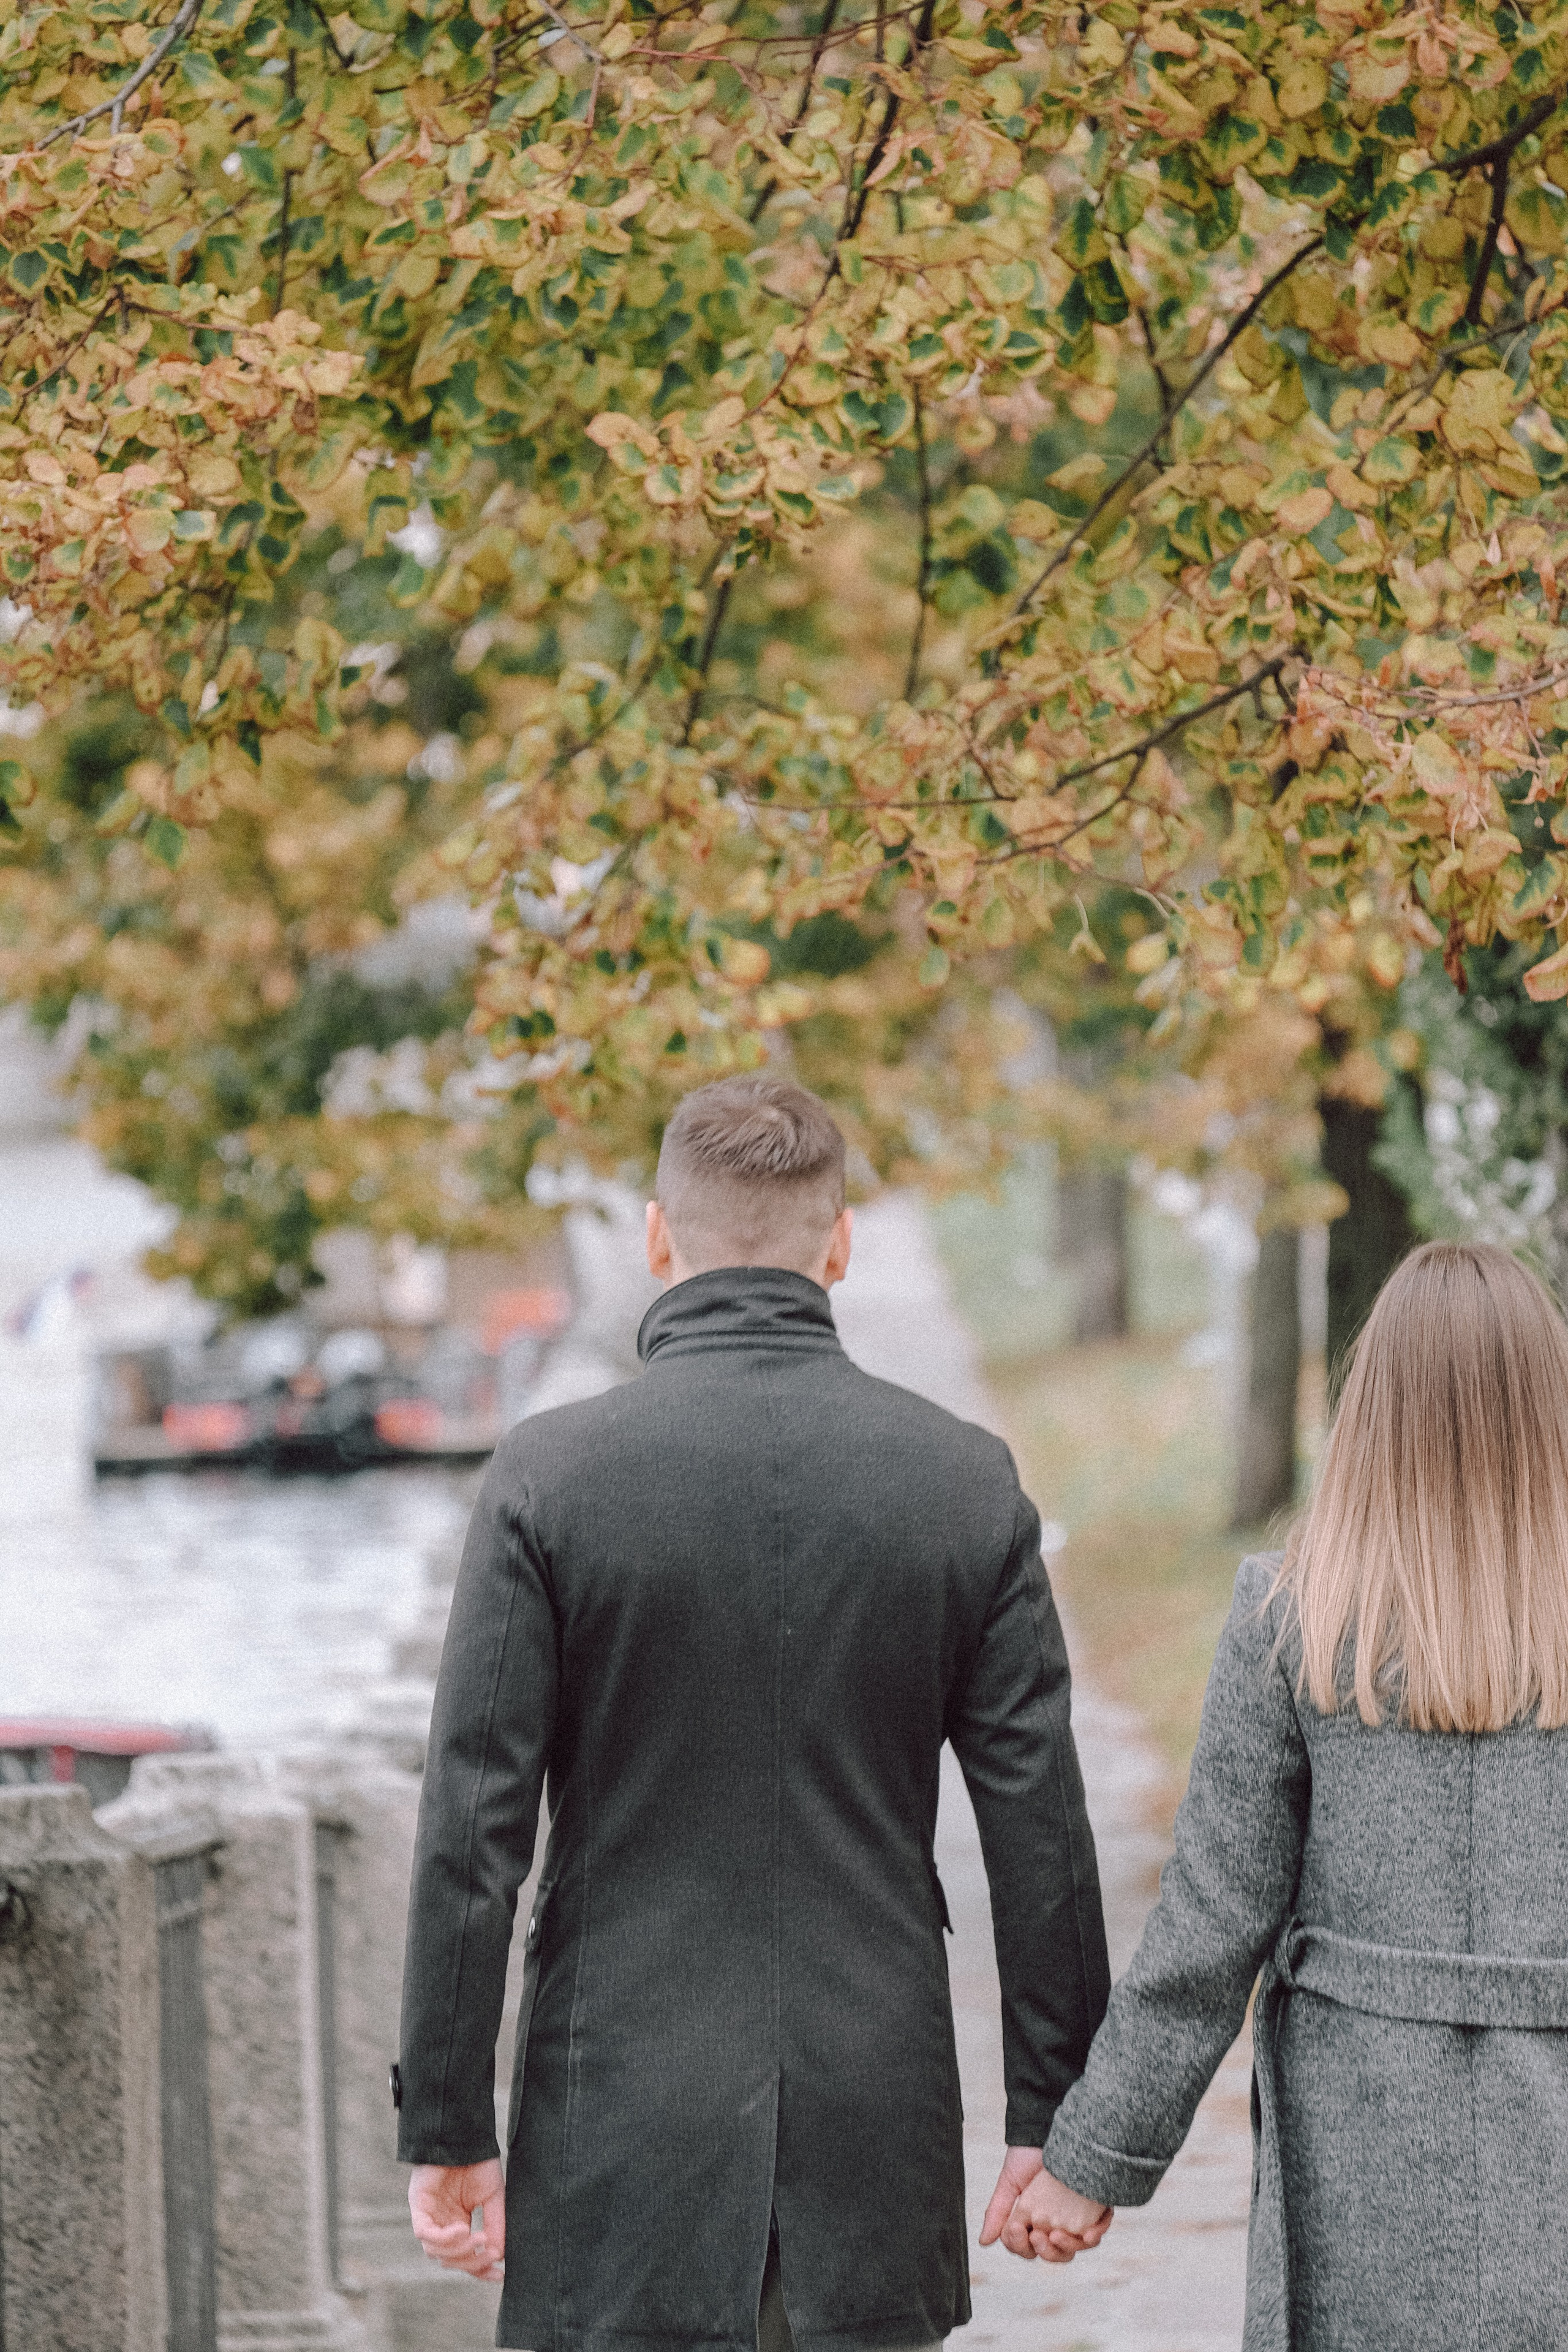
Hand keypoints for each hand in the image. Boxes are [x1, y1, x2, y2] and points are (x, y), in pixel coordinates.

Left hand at [408, 2159, 505, 2281]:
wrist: (464, 2135)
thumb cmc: (478, 2162)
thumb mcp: (493, 2197)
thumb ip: (496, 2225)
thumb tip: (499, 2255)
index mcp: (457, 2223)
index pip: (465, 2257)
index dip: (480, 2269)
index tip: (499, 2275)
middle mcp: (440, 2223)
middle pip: (450, 2259)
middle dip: (471, 2262)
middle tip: (490, 2254)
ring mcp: (428, 2215)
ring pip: (435, 2252)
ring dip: (459, 2251)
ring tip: (479, 2238)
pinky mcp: (418, 2206)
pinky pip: (425, 2233)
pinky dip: (443, 2238)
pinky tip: (462, 2229)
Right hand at [990, 2159, 1111, 2263]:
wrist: (1045, 2128)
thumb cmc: (1026, 2154)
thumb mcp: (1010, 2183)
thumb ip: (998, 2212)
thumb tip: (984, 2241)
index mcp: (1033, 2221)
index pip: (1027, 2248)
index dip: (1020, 2245)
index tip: (1016, 2227)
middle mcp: (1055, 2222)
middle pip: (1054, 2254)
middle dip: (1046, 2251)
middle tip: (1038, 2235)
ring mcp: (1076, 2217)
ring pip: (1076, 2247)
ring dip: (1068, 2246)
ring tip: (1056, 2234)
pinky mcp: (1094, 2207)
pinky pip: (1099, 2230)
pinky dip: (1095, 2235)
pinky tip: (1088, 2233)